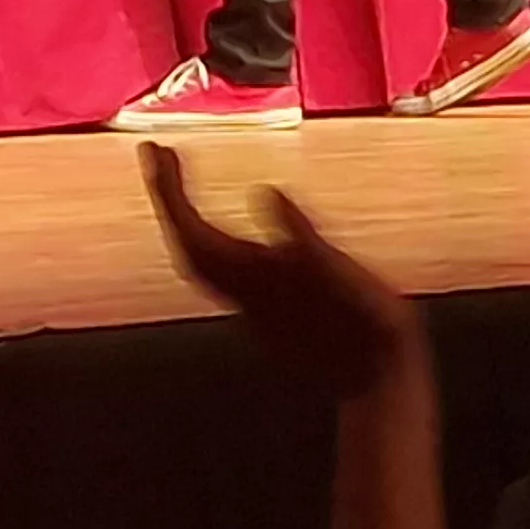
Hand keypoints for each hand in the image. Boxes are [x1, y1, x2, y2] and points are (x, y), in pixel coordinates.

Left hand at [140, 142, 422, 400]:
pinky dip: (203, 237)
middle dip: (167, 195)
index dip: (169, 189)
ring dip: (182, 216)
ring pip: (197, 258)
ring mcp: (250, 302)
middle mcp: (241, 292)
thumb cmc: (364, 323)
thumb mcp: (338, 269)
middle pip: (185, 242)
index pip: (192, 230)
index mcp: (253, 278)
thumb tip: (266, 191)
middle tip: (158, 154)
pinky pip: (216, 269)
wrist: (374, 378)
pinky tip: (220, 230)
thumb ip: (300, 231)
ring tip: (176, 183)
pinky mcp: (263, 308)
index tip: (155, 150)